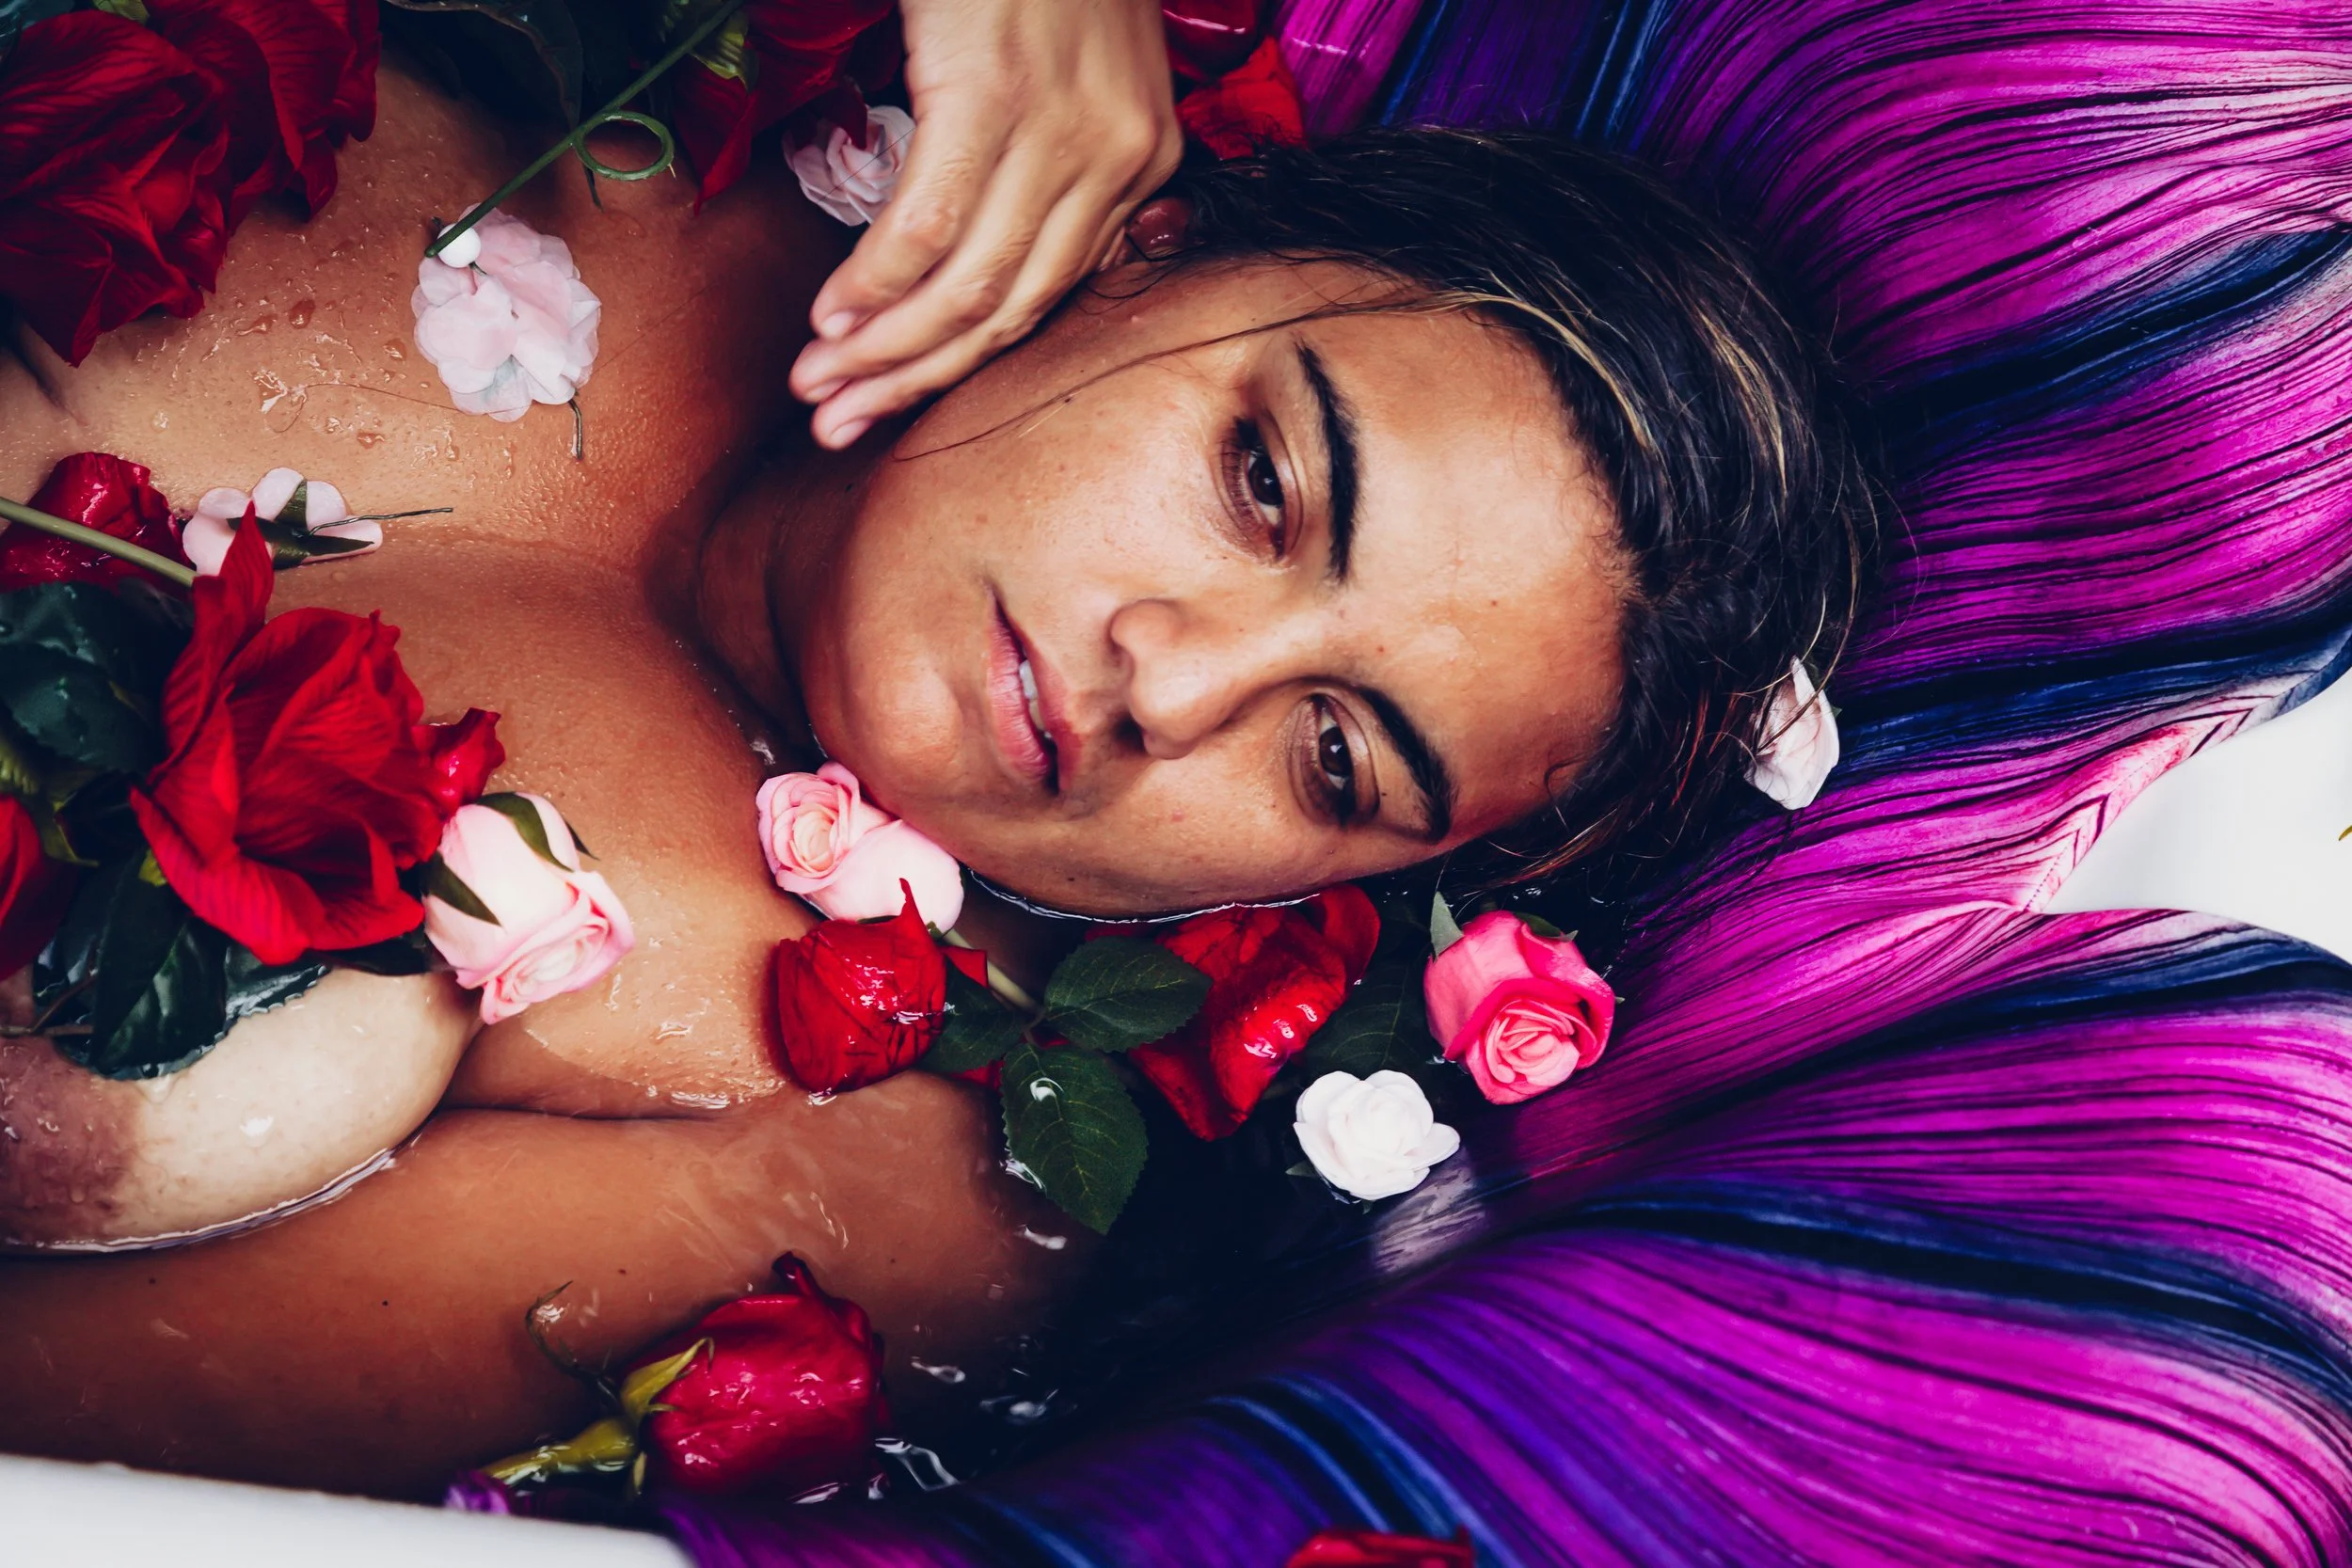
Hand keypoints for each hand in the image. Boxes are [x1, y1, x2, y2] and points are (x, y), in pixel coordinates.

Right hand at [788, 0, 1183, 447]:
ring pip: (971, 285)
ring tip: (820, 386)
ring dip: (884, 347)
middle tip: (840, 424)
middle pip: (1010, 312)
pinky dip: (877, 280)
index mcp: (1142, 159)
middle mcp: (1117, 159)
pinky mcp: (1000, 96)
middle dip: (915, 381)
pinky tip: (833, 315)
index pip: (1050, 298)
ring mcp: (1065, 131)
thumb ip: (1049, 158)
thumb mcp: (1072, 69)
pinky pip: (933, 224)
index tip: (892, 403)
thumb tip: (976, 246)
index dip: (962, 364)